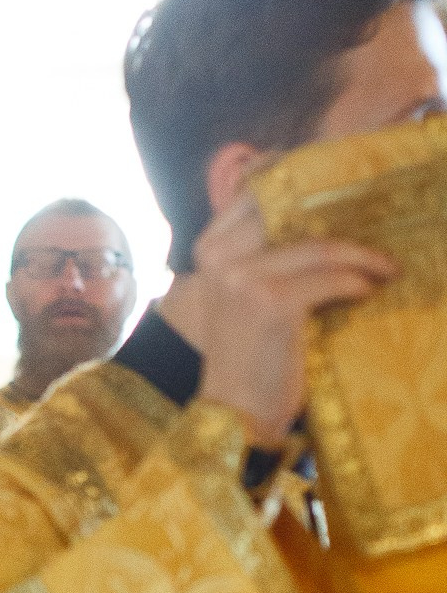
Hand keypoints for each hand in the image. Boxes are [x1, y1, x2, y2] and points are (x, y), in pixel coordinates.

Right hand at [178, 193, 393, 446]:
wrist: (235, 411)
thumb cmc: (245, 355)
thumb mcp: (240, 296)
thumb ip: (260, 257)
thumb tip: (314, 223)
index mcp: (208, 250)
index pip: (252, 194)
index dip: (294, 181)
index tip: (331, 185)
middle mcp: (220, 259)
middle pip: (289, 213)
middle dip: (338, 215)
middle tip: (371, 229)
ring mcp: (244, 279)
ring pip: (318, 248)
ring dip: (361, 257)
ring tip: (385, 267)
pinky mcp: (273, 303)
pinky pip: (329, 279)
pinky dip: (356, 283)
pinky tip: (369, 291)